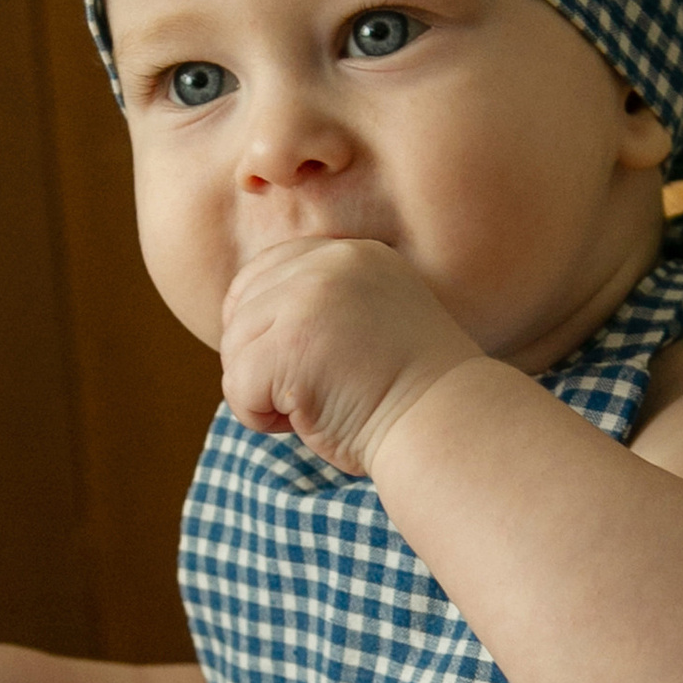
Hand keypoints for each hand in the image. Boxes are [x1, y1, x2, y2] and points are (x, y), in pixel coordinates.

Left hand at [217, 238, 478, 475]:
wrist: (447, 428)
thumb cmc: (410, 395)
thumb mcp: (368, 321)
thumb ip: (320, 303)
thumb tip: (242, 317)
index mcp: (353, 254)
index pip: (264, 273)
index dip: (263, 325)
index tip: (302, 363)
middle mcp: (329, 264)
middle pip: (242, 309)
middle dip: (261, 361)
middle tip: (316, 390)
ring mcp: (307, 300)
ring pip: (235, 349)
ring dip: (263, 392)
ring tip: (318, 404)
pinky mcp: (288, 344)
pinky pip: (237, 385)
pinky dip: (261, 418)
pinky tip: (307, 421)